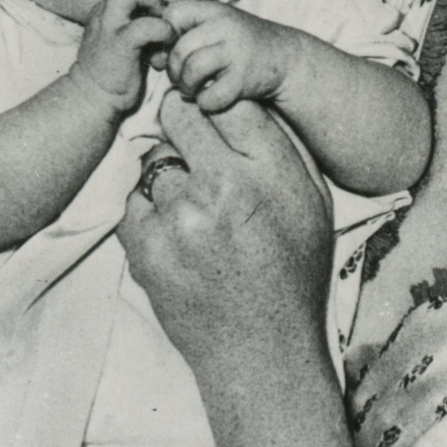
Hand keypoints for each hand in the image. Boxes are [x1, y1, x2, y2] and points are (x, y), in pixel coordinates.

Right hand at [70, 0, 178, 116]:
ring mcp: (109, 27)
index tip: (172, 6)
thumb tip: (173, 10)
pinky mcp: (118, 46)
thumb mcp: (128, 39)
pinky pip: (144, 26)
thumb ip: (142, 20)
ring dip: (156, 0)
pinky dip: (163, 29)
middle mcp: (104, 13)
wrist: (92, 100)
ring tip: (167, 22)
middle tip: (174, 11)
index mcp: (107, 9)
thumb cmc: (117, 71)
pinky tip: (166, 44)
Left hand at [118, 91, 333, 380]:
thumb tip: (244, 97)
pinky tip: (177, 233)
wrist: (262, 349)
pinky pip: (133, 201)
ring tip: (193, 205)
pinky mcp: (145, 247)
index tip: (213, 113)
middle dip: (184, 122)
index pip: (228, 100)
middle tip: (193, 144)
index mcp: (268, 171)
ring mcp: (178, 218)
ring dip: (168, 171)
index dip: (217, 102)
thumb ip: (283, 145)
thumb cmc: (293, 272)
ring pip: (153, 159)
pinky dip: (149, 210)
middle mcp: (222, 187)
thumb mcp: (313, 201)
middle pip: (179, 114)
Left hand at [164, 1, 293, 112]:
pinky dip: (205, 102)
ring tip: (193, 89)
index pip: (173, 14)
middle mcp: (226, 27)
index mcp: (215, 11)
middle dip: (174, 70)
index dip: (166, 34)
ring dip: (186, 87)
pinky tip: (211, 98)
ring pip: (192, 71)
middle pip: (180, 49)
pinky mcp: (245, 79)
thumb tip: (155, 58)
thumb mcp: (218, 26)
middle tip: (181, 78)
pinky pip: (210, 96)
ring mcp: (236, 52)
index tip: (174, 50)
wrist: (287, 59)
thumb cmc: (242, 44)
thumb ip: (187, 34)